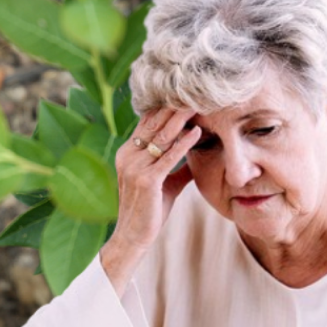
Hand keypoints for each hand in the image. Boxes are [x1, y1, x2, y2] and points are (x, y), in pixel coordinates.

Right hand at [108, 108, 200, 250]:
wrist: (133, 236)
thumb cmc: (149, 211)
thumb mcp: (164, 183)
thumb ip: (176, 166)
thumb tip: (195, 154)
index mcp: (127, 153)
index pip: (148, 123)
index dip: (166, 108)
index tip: (187, 94)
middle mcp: (127, 156)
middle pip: (154, 124)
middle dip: (175, 107)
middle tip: (195, 90)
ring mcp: (134, 167)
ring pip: (161, 137)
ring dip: (181, 118)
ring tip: (199, 103)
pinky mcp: (146, 180)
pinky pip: (168, 157)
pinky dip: (184, 143)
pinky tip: (197, 132)